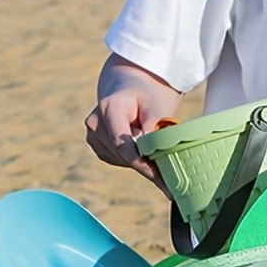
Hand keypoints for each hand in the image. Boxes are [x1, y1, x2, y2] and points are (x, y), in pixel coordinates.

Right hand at [84, 54, 182, 192]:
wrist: (131, 87)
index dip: (140, 163)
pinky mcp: (98, 146)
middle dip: (147, 166)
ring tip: (162, 160)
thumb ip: (154, 126)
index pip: (122, 144)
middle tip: (172, 179)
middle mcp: (96, 123)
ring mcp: (94, 135)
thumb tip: (154, 150)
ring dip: (142, 163)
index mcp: (109, 108)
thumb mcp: (156, 105)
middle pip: (122, 154)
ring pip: (122, 160)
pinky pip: (119, 160)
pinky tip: (146, 151)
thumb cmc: (147, 95)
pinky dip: (135, 160)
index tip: (158, 177)